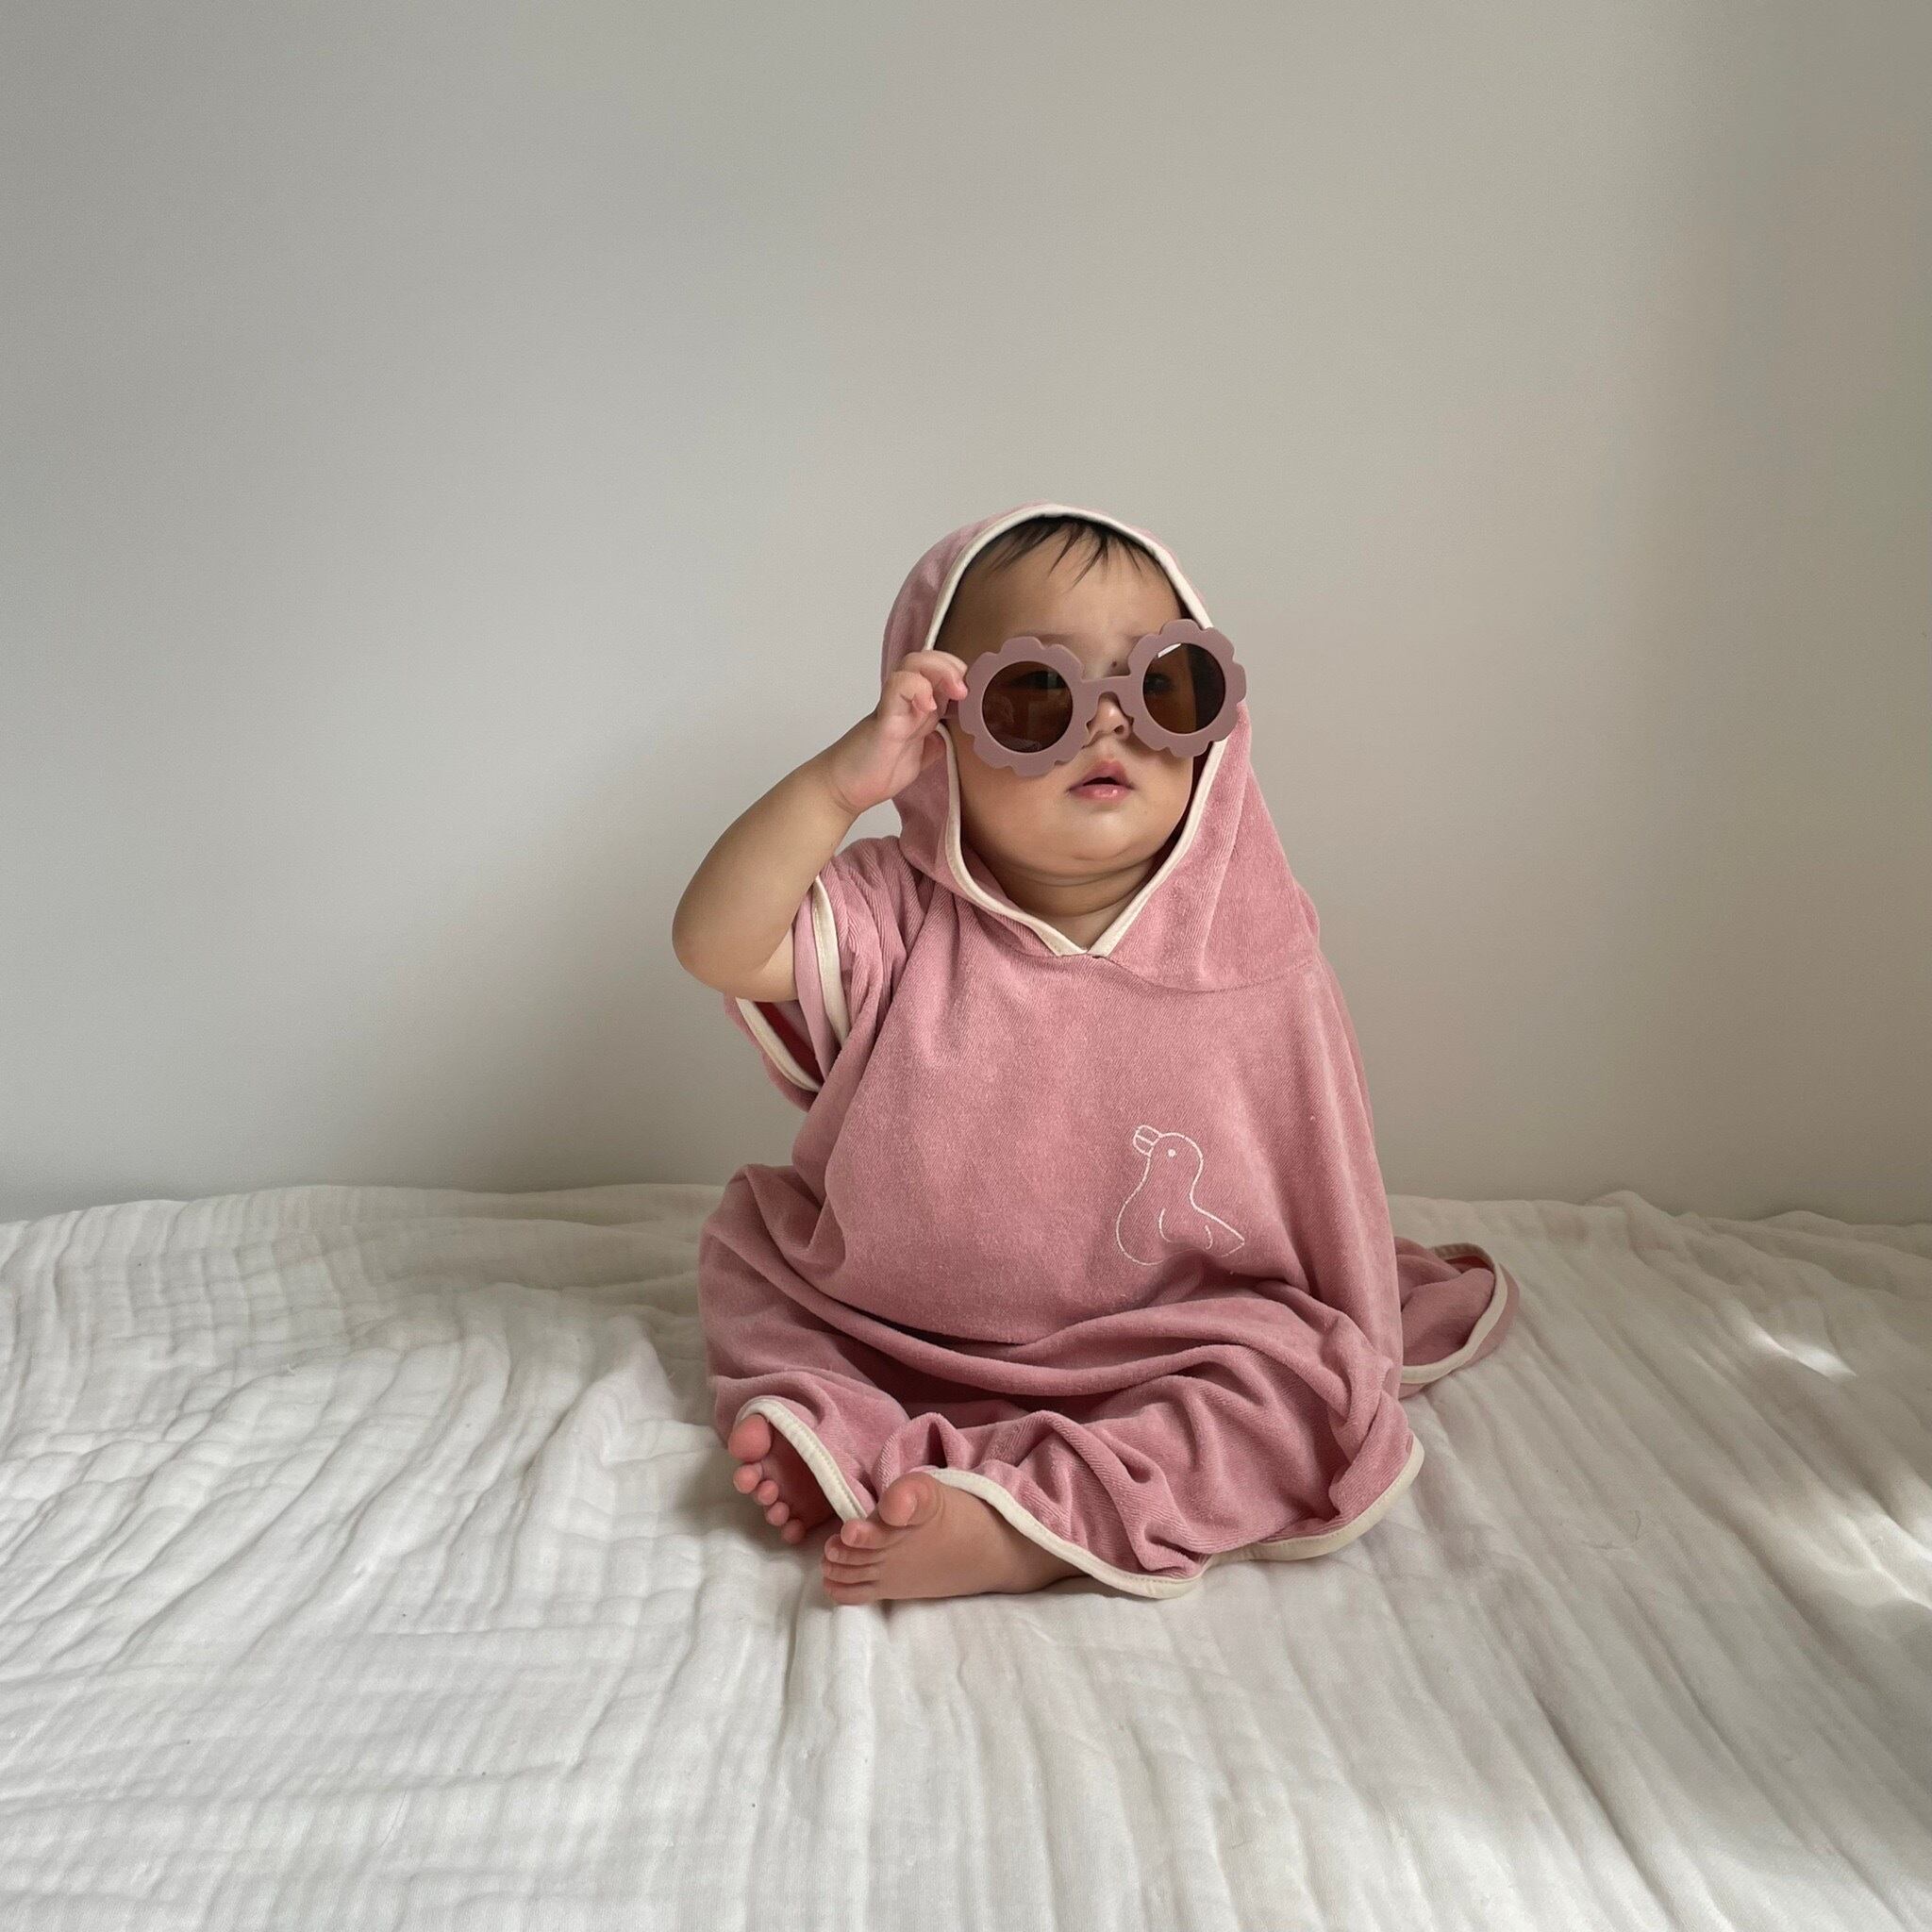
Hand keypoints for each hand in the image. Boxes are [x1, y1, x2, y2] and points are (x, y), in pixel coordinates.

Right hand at [819, 650, 970, 816]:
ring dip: (940, 670)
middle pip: (927, 658)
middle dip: (952, 665)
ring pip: (913, 663)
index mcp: (915, 706)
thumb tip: (950, 737)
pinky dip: (917, 688)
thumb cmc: (875, 771)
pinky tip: (927, 707)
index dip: (958, 672)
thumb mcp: (919, 757)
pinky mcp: (883, 718)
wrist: (844, 789)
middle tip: (966, 690)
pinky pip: (897, 687)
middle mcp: (904, 700)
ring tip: (956, 692)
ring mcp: (893, 705)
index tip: (975, 694)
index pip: (938, 670)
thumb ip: (934, 743)